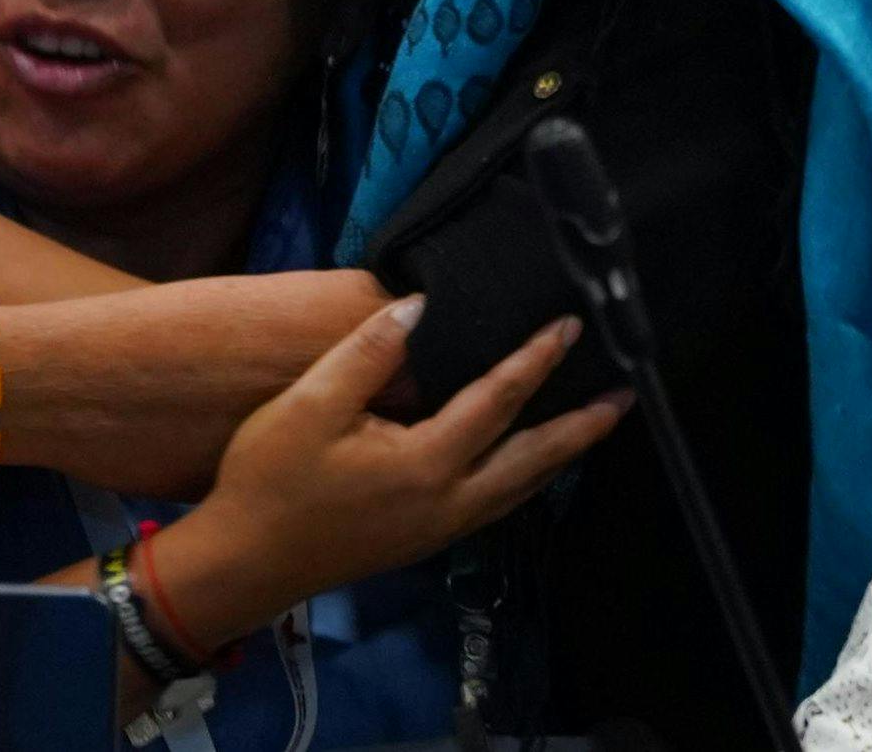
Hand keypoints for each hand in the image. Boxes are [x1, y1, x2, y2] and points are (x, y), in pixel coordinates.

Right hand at [141, 300, 625, 656]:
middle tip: (625, 397)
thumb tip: (420, 307)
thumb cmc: (270, 480)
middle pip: (533, 460)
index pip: (498, 401)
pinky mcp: (424, 540)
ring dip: (560, 455)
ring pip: (519, 489)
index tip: (571, 326)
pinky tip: (527, 466)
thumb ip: (368, 353)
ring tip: (593, 427)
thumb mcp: (308, 406)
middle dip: (581, 426)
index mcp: (425, 464)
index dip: (536, 360)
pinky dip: (526, 479)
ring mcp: (439, 528)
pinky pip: (496, 505)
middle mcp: (447, 502)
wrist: (245, 564)